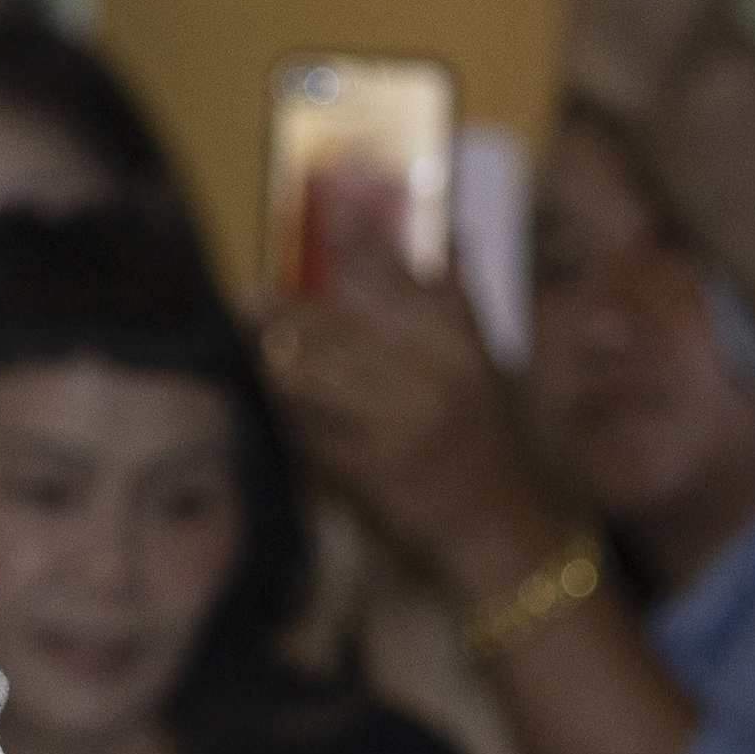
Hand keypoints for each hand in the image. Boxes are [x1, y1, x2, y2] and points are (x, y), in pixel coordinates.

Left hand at [255, 239, 563, 593]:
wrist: (506, 533)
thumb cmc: (498, 445)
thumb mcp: (494, 372)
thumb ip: (463, 309)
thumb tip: (454, 237)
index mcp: (463, 353)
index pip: (410, 284)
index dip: (370, 248)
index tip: (335, 220)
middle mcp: (429, 382)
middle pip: (339, 329)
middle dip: (286, 311)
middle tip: (248, 294)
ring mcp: (396, 426)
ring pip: (313, 377)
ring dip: (279, 361)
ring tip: (259, 347)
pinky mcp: (369, 468)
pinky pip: (310, 429)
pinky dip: (293, 415)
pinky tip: (282, 403)